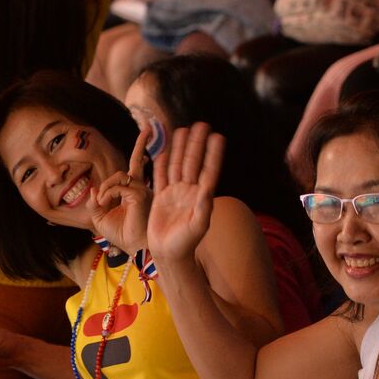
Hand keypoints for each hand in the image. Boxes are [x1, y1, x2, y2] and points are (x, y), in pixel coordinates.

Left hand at [88, 126, 151, 252]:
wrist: (135, 249)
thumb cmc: (121, 235)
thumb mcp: (101, 218)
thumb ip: (96, 203)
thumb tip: (94, 190)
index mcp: (134, 191)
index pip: (137, 165)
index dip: (141, 148)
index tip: (148, 131)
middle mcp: (141, 188)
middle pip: (132, 165)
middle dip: (130, 158)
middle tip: (131, 156)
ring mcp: (143, 191)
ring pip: (120, 177)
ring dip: (106, 189)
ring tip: (103, 204)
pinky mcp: (141, 196)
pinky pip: (120, 186)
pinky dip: (108, 193)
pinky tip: (105, 203)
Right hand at [146, 122, 224, 266]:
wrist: (168, 253)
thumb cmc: (185, 243)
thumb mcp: (197, 227)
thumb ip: (203, 208)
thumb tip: (207, 190)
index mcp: (201, 196)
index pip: (208, 170)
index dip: (213, 153)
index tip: (218, 136)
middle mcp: (189, 191)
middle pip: (193, 162)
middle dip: (197, 144)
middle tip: (201, 124)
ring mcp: (175, 193)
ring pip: (178, 165)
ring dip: (181, 148)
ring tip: (183, 130)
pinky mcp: (161, 197)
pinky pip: (161, 175)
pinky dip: (162, 162)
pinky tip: (164, 149)